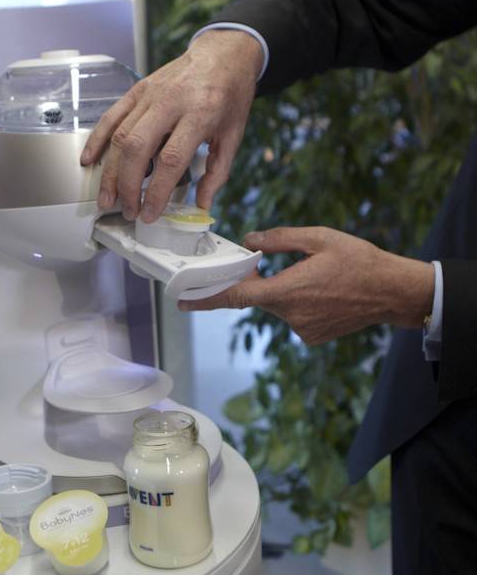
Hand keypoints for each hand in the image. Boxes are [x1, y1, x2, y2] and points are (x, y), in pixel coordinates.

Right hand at [81, 30, 263, 222]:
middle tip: (127, 210)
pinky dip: (97, 140)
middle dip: (127, 185)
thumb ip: (218, 172)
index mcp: (200, 114)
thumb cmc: (230, 95)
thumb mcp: (233, 135)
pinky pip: (111, 116)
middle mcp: (171, 102)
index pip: (171, 160)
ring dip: (110, 171)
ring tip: (106, 198)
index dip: (157, 191)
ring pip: (120, 135)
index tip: (150, 213)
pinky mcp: (138, 90)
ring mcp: (150, 94)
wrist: (223, 54)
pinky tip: (89, 162)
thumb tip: (203, 204)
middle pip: (138, 148)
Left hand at [178, 227, 434, 344]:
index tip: (182, 303)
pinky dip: (298, 302)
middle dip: (259, 281)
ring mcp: (301, 329)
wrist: (392, 292)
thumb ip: (279, 240)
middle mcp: (290, 315)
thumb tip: (249, 242)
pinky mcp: (311, 336)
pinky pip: (292, 316)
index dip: (206, 299)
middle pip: (258, 296)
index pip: (236, 296)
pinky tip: (322, 291)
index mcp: (287, 289)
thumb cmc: (358, 260)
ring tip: (316, 276)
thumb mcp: (318, 238)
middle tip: (274, 264)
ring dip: (284, 289)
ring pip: (277, 305)